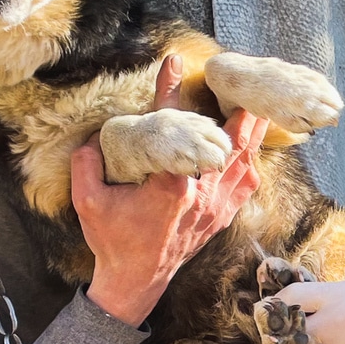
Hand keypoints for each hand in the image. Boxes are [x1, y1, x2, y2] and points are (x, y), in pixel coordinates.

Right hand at [74, 54, 268, 325]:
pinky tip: (254, 147)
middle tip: (244, 83)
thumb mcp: (89, 202)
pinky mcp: (222, 216)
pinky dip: (252, 162)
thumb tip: (89, 138)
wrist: (135, 280)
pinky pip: (247, 185)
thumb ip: (86, 166)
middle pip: (229, 142)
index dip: (171, 91)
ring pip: (245, 162)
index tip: (175, 63)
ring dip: (251, 133)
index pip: (174, 128)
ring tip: (258, 106)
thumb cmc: (113, 241)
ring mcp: (216, 207)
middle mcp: (201, 194)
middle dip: (238, 110)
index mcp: (170, 186)